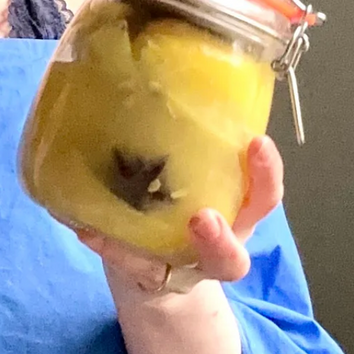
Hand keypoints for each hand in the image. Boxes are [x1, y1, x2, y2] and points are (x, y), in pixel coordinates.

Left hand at [75, 136, 284, 295]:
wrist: (155, 269)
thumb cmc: (177, 203)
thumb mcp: (189, 173)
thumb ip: (180, 142)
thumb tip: (145, 77)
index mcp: (235, 213)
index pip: (263, 194)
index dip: (267, 171)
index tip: (257, 142)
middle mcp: (218, 245)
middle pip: (235, 253)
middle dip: (222, 237)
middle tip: (202, 218)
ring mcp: (186, 267)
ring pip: (192, 270)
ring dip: (176, 253)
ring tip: (166, 233)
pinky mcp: (151, 276)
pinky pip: (131, 265)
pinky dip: (109, 246)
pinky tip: (86, 229)